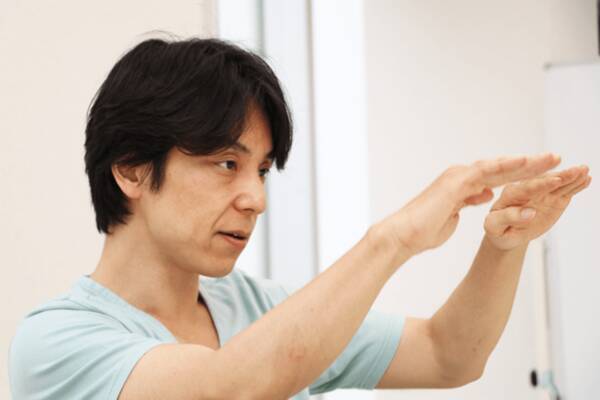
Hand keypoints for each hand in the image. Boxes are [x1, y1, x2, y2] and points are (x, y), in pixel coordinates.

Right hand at [374, 153, 560, 261]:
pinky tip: (525, 163)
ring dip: (526, 163)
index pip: (497, 178)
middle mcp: (461, 177)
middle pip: (502, 169)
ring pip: (498, 167)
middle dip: (530, 166)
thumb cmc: (424, 231)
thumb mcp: (452, 217)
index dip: (520, 176)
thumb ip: (467, 203)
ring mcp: (459, 177)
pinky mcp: (456, 182)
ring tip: (550, 159)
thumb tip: (483, 195)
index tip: (542, 174)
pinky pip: (486, 171)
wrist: (404, 235)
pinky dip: (506, 166)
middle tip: (555, 159)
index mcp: (462, 186)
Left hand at [484, 164, 590, 250]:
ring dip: (571, 176)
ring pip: (557, 183)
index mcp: (509, 194)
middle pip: (544, 181)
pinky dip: (575, 185)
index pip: (526, 188)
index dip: (541, 184)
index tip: (555, 180)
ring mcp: (540, 192)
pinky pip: (565, 190)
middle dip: (560, 175)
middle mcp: (526, 189)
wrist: (507, 231)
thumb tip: (529, 213)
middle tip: (576, 170)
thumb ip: (507, 218)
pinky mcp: (551, 197)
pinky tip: (587, 178)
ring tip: (585, 170)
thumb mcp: (494, 226)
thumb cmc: (498, 229)